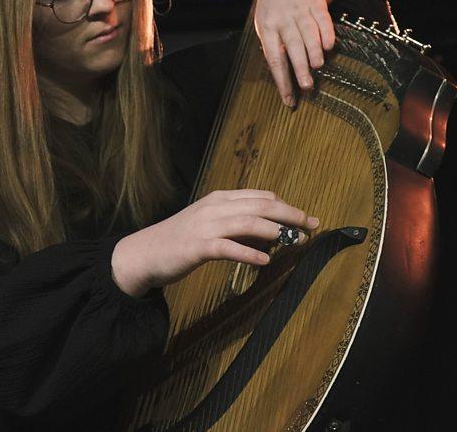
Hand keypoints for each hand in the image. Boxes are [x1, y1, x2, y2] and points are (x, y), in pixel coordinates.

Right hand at [111, 189, 319, 296]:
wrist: (145, 253)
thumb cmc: (181, 240)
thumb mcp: (211, 224)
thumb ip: (238, 224)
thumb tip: (270, 232)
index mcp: (221, 198)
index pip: (262, 196)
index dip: (287, 206)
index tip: (306, 219)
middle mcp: (216, 207)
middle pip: (261, 205)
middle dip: (290, 214)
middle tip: (311, 226)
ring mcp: (206, 226)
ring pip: (249, 222)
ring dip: (276, 232)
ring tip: (295, 241)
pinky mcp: (198, 247)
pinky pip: (229, 248)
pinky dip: (249, 253)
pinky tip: (264, 261)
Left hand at [254, 0, 336, 106]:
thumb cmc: (275, 9)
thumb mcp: (267, 25)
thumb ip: (275, 47)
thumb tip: (283, 77)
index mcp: (268, 29)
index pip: (274, 59)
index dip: (282, 80)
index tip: (289, 99)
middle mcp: (283, 20)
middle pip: (291, 47)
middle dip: (299, 67)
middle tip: (307, 86)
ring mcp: (299, 10)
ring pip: (307, 33)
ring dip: (313, 50)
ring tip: (317, 66)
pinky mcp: (315, 3)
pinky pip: (322, 19)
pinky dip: (326, 32)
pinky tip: (329, 45)